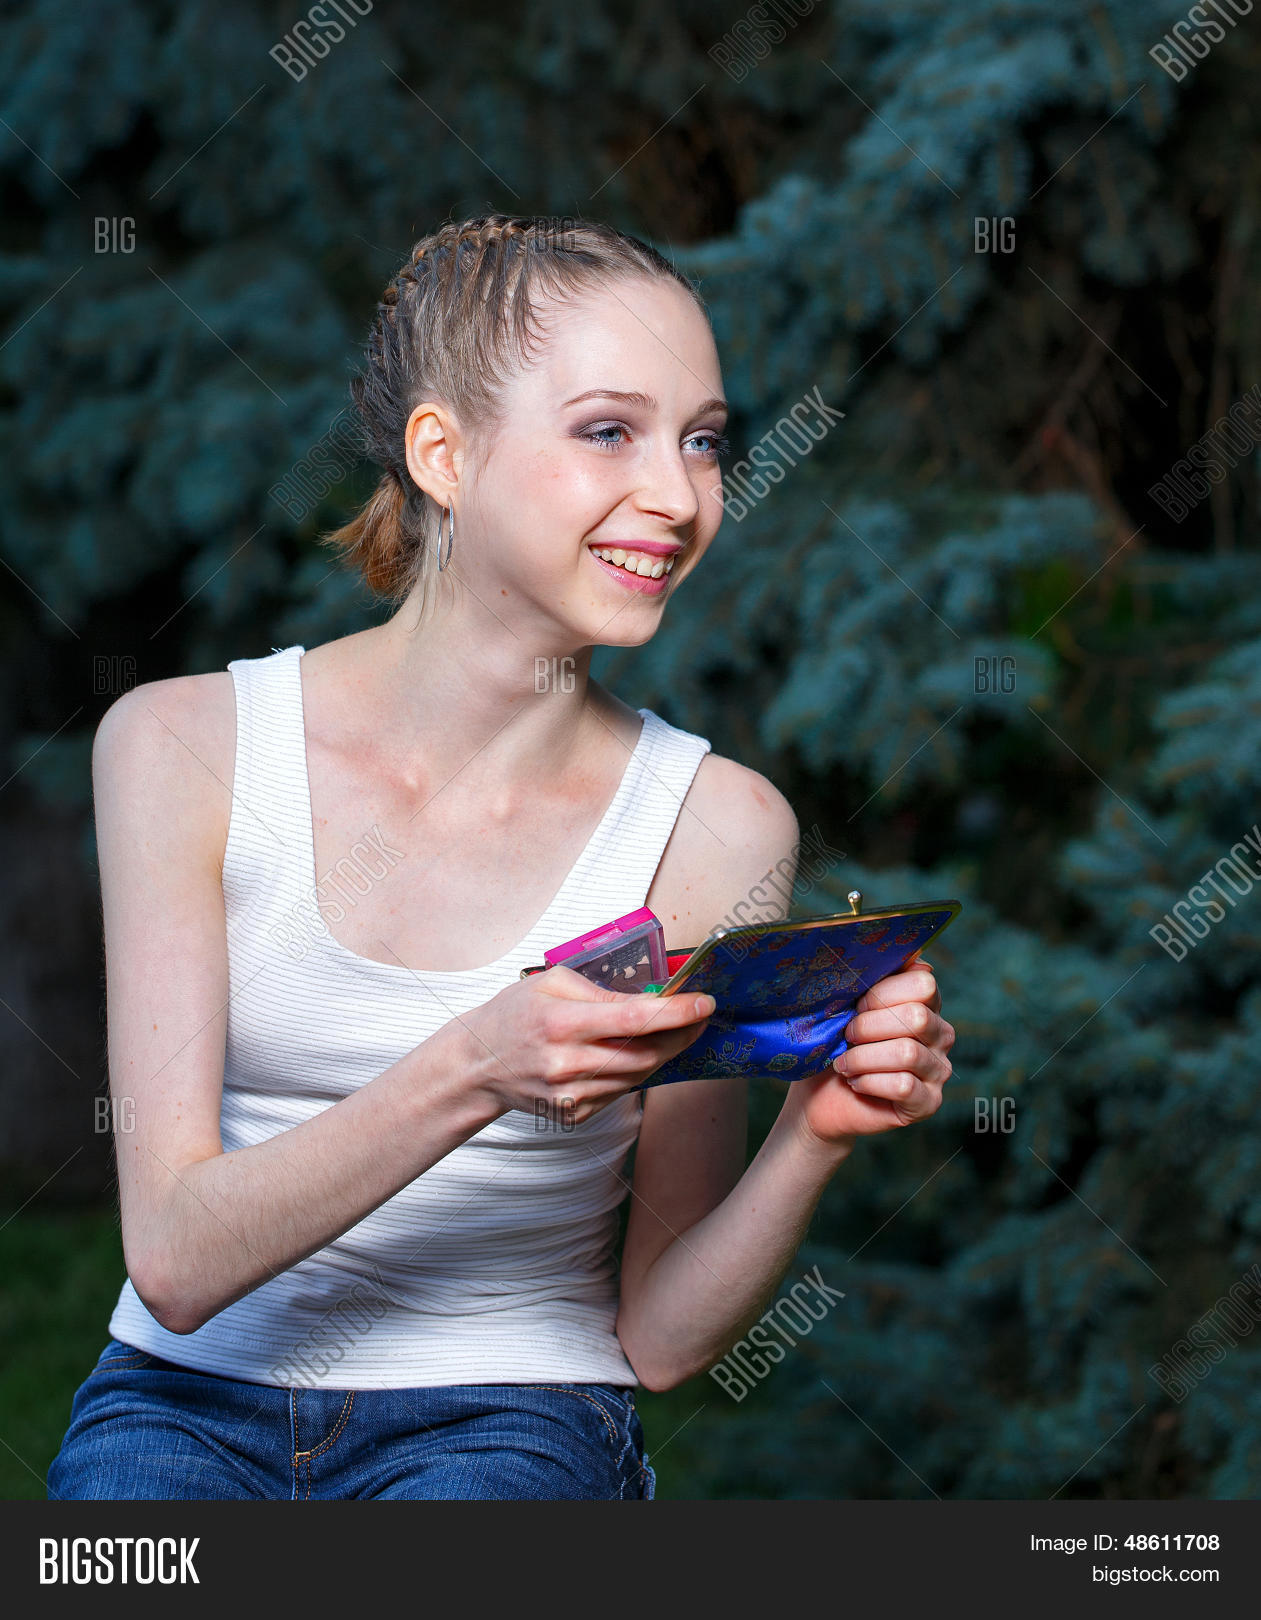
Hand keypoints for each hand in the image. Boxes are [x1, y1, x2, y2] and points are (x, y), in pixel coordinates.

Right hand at [453, 966, 715, 1125]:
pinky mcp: (575, 1114)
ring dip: (664, 1052)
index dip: (676, 1013)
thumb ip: (603, 992)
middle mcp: (568, 1064)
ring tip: (673, 1031)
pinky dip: (636, 1071)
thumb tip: (652, 1000)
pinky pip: (621, 1091)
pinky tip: (635, 1053)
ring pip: (639, 1075)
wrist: (478, 1064)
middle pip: (646, 1053)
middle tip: (700, 1016)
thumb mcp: (552, 983)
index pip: (633, 1020)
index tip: (705, 1003)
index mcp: (561, 1023)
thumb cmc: (515, 1013)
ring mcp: (572, 1095)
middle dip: (682, 1034)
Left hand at [782, 953, 954, 1150]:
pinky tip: (855, 1082)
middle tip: (845, 1036)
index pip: (923, 983)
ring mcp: (938, 1070)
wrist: (818, 1096)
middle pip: (916, 1017)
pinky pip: (904, 1086)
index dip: (882, 993)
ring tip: (844, 1063)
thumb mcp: (848, 1003)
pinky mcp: (928, 1103)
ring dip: (863, 1057)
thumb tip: (913, 951)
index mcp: (926, 1002)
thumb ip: (875, 976)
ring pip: (907, 1053)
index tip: (855, 1004)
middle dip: (868, 1026)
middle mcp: (940, 1034)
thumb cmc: (834, 1043)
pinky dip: (869, 1082)